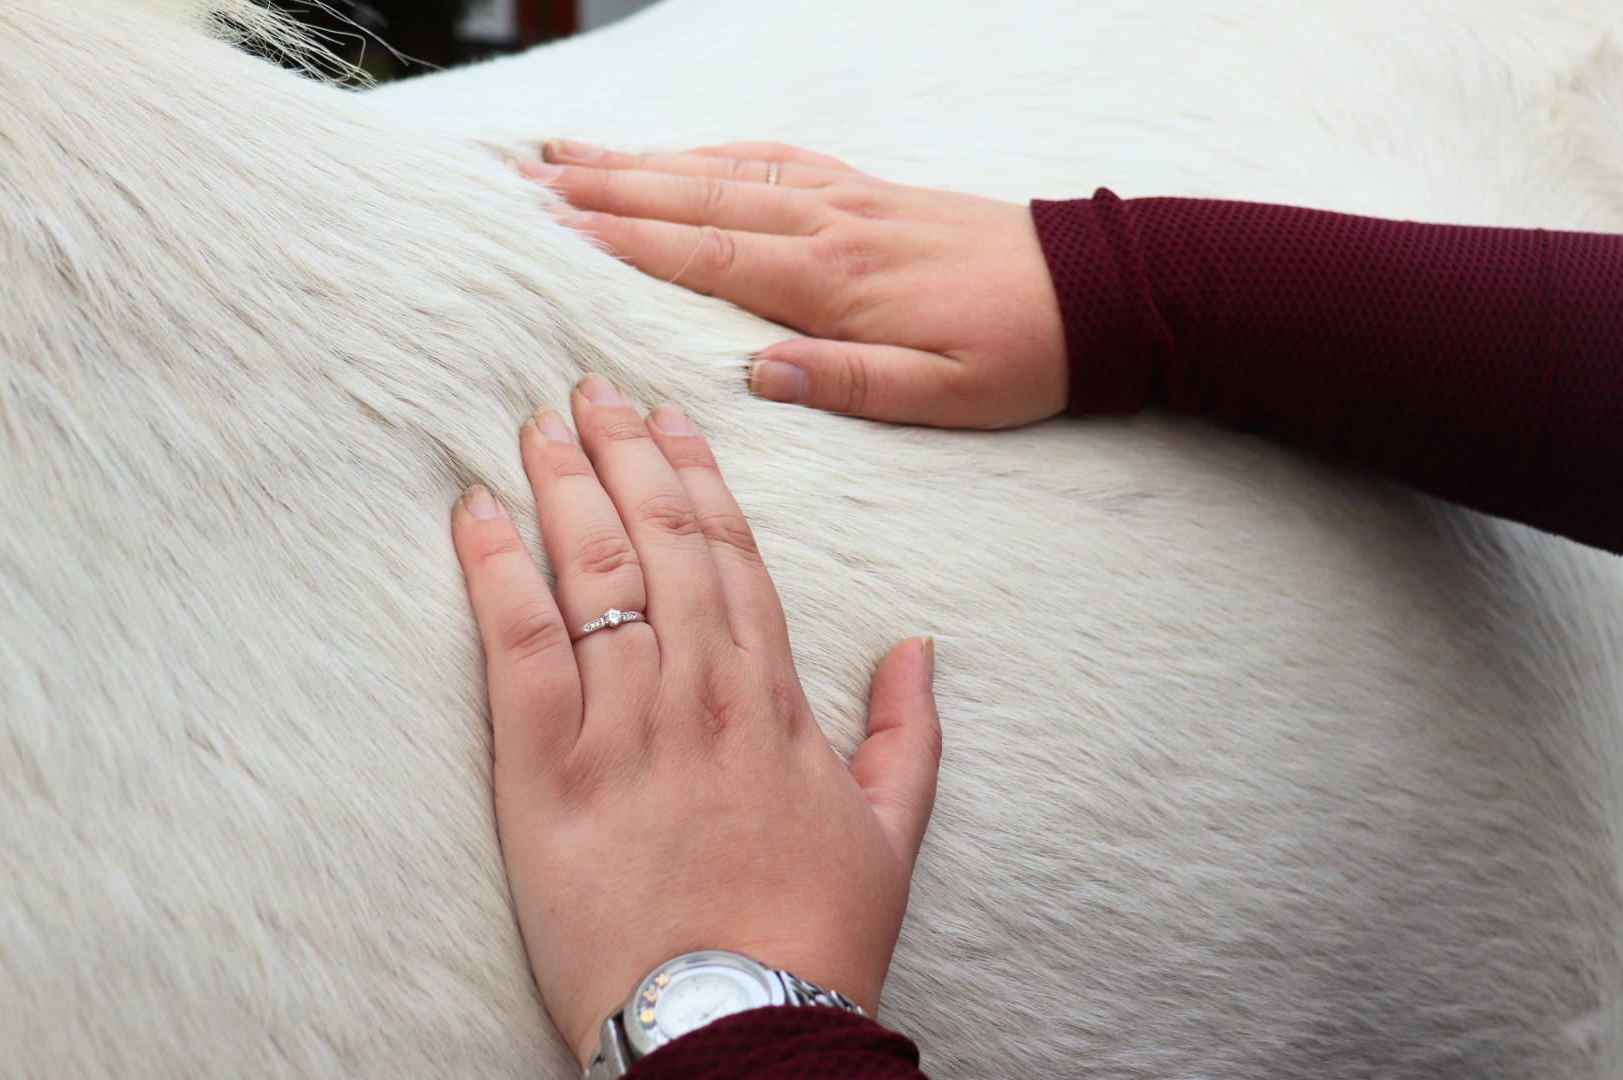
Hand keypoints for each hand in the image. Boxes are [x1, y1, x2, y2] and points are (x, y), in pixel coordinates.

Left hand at [451, 375, 940, 1062]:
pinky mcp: (553, 768)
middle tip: (590, 389)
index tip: (673, 420)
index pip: (733, 557)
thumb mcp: (892, 832)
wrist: (743, 1025)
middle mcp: (702, 689)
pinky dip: (496, 568)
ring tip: (538, 423)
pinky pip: (520, 641)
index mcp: (773, 699)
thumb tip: (918, 647)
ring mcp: (627, 723)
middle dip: (625, 454)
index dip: (699, 480)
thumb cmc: (814, 939)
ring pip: (595, 570)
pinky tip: (475, 509)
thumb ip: (908, 732)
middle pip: (660, 540)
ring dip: (563, 485)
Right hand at [518, 141, 1068, 428]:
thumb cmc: (1018, 353)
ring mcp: (846, 197)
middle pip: (697, 196)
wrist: (1098, 293)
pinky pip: (771, 159)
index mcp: (839, 279)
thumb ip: (846, 383)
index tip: (552, 228)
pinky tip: (672, 153)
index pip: (708, 252)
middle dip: (606, 187)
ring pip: (723, 169)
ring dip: (641, 160)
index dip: (625, 239)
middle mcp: (831, 224)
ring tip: (565, 156)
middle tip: (524, 181)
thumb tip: (752, 376)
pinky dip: (709, 151)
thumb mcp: (942, 396)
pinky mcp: (864, 190)